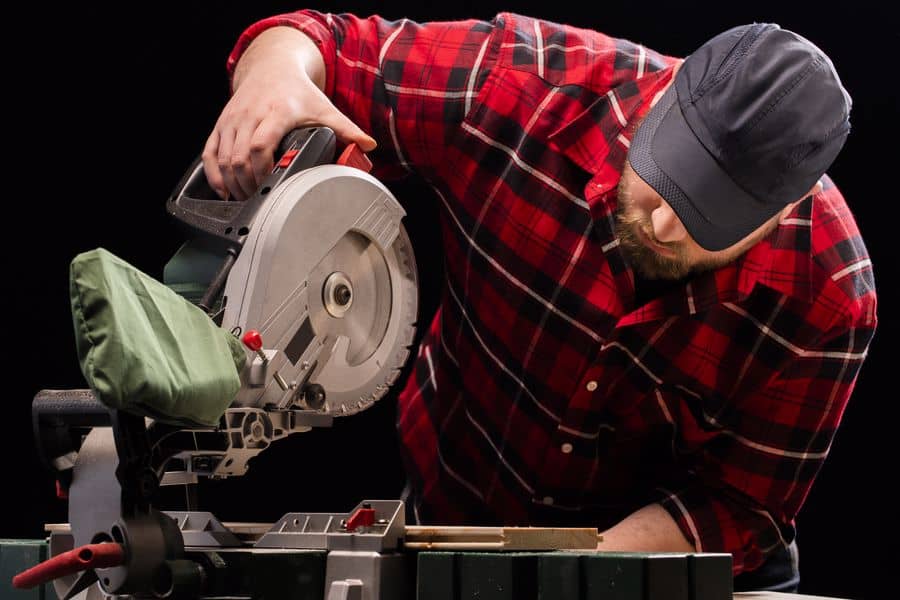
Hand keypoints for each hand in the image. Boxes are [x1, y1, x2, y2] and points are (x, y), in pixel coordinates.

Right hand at [202, 28, 376, 200]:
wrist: (272, 67)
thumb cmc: (298, 92)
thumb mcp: (325, 108)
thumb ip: (346, 130)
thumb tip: (368, 146)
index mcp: (277, 112)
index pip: (261, 144)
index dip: (263, 169)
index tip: (272, 186)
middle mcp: (251, 114)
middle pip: (239, 156)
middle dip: (248, 183)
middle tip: (260, 200)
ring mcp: (233, 120)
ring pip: (223, 157)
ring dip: (232, 183)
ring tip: (247, 198)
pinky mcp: (221, 124)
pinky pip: (210, 153)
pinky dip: (214, 175)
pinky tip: (224, 190)